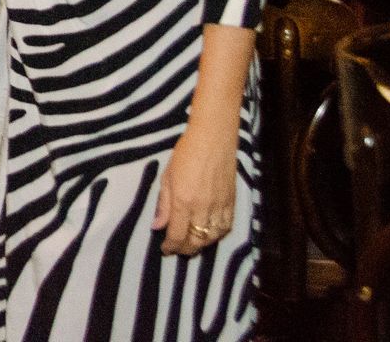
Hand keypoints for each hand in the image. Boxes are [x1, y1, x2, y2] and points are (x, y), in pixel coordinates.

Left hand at [152, 119, 238, 255]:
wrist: (213, 139)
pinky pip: (226, 228)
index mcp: (183, 201)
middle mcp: (202, 208)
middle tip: (176, 249)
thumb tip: (157, 227)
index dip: (170, 246)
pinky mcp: (232, 203)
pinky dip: (216, 236)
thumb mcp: (167, 177)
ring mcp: (220, 207)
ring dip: (200, 245)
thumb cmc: (185, 153)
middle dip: (185, 249)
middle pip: (196, 241)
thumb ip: (163, 204)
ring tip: (191, 244)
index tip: (165, 250)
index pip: (177, 235)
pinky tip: (209, 235)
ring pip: (212, 238)